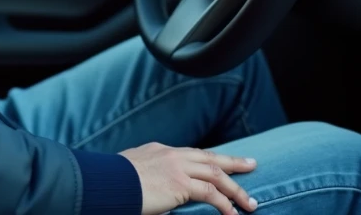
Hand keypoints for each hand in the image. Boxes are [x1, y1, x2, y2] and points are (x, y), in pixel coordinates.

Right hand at [119, 142, 257, 214]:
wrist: (108, 182)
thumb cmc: (113, 182)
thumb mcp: (131, 170)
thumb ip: (147, 174)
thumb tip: (152, 187)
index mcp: (160, 150)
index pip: (193, 153)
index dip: (211, 159)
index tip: (223, 162)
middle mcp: (172, 155)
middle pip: (210, 157)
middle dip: (233, 162)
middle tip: (252, 164)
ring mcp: (178, 167)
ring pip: (216, 175)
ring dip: (236, 190)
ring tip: (250, 203)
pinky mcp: (180, 184)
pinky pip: (211, 194)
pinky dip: (225, 205)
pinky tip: (233, 214)